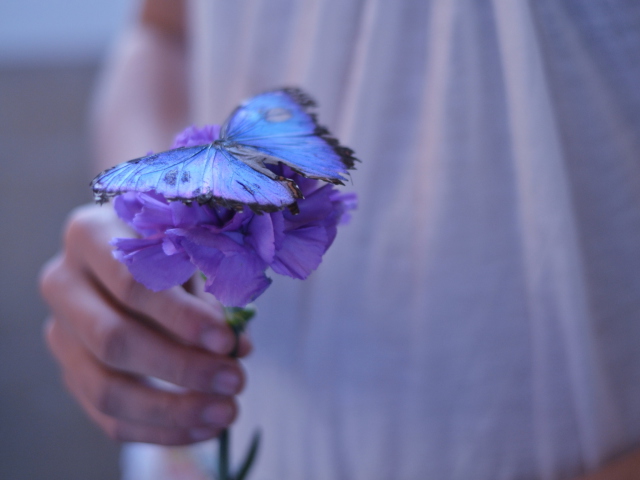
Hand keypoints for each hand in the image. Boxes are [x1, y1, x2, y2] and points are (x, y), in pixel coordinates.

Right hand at [39, 204, 250, 445]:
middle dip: (181, 367)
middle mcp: (63, 284)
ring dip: (172, 409)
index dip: (181, 317)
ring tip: (226, 411)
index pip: (132, 284)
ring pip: (105, 388)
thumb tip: (237, 349)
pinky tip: (203, 427)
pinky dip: (159, 429)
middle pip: (113, 340)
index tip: (227, 340)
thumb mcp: (190, 250)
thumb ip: (211, 292)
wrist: (130, 254)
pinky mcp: (71, 372)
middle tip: (235, 380)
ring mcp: (60, 333)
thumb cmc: (169, 244)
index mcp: (90, 235)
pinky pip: (108, 416)